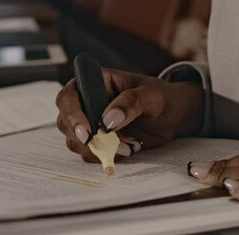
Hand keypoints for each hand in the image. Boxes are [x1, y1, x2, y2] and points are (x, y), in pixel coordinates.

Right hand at [56, 68, 203, 162]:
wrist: (173, 116)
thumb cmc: (161, 97)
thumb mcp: (151, 95)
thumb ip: (131, 102)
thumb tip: (108, 120)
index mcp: (94, 82)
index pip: (68, 96)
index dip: (71, 114)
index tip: (87, 131)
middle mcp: (87, 103)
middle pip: (65, 122)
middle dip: (83, 137)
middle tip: (106, 144)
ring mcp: (91, 124)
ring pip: (75, 141)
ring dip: (97, 148)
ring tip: (127, 145)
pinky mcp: (100, 141)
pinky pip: (91, 153)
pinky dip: (106, 156)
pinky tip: (127, 149)